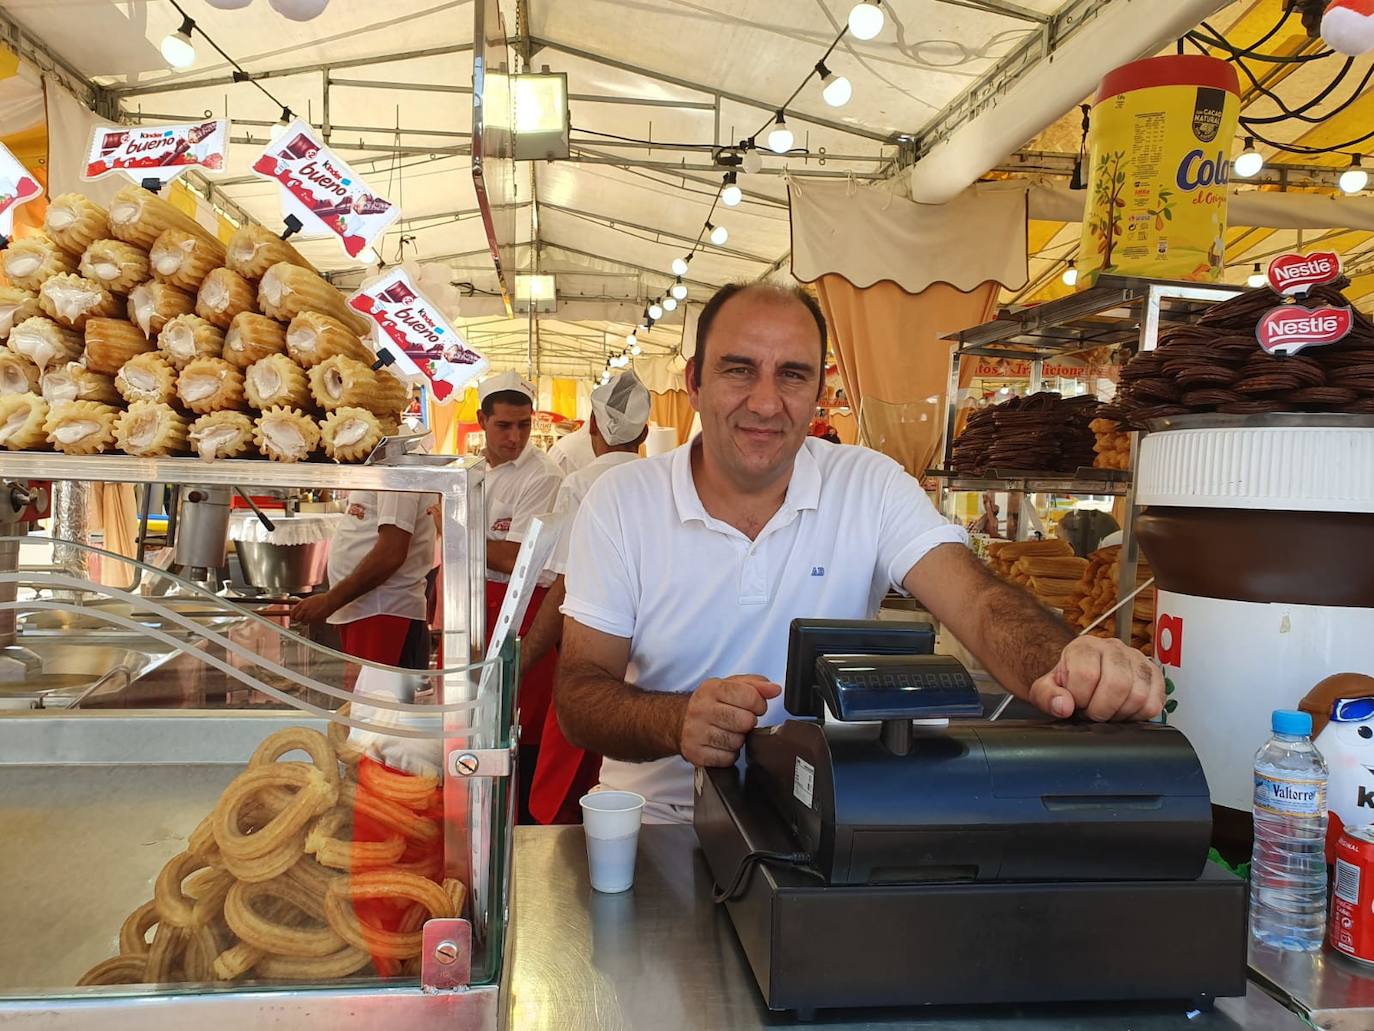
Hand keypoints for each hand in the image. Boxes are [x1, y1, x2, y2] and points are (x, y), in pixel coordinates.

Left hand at [290, 592, 337, 624]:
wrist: (330, 601)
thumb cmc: (322, 599)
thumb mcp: (310, 599)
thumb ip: (303, 605)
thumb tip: (299, 610)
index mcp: (302, 603)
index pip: (292, 613)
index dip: (293, 616)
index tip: (295, 617)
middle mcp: (304, 609)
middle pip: (296, 619)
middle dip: (299, 619)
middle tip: (304, 617)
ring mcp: (309, 615)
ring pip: (303, 622)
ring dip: (306, 620)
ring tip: (312, 616)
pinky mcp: (314, 620)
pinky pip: (311, 623)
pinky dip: (312, 621)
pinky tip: (316, 617)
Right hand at [679, 674, 780, 767]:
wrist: (680, 720)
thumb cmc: (712, 703)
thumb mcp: (731, 686)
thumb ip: (756, 685)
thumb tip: (774, 690)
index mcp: (712, 688)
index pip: (750, 696)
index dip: (759, 704)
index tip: (755, 707)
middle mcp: (700, 709)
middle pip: (745, 721)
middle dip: (748, 723)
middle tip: (740, 721)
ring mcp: (695, 731)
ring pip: (736, 742)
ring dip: (738, 739)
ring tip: (729, 732)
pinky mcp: (694, 752)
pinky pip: (726, 758)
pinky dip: (729, 754)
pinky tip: (722, 745)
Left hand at [1029, 636, 1164, 721]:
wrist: (1081, 676)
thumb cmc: (1066, 683)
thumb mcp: (1045, 689)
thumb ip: (1047, 696)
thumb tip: (1063, 706)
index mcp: (1084, 646)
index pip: (1087, 674)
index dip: (1080, 698)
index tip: (1075, 702)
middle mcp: (1113, 648)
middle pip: (1117, 684)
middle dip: (1101, 709)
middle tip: (1092, 711)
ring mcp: (1137, 660)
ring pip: (1139, 695)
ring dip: (1120, 713)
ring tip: (1107, 710)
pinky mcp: (1154, 675)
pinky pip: (1154, 703)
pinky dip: (1138, 715)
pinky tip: (1123, 710)